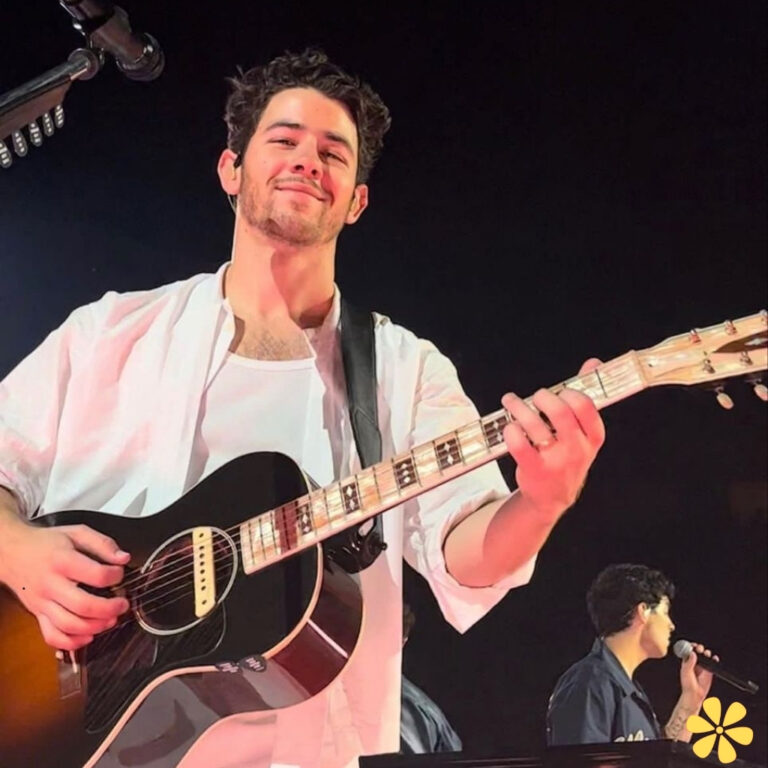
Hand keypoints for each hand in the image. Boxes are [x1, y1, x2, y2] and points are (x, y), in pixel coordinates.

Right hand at [0, 518, 129, 649]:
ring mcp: (42, 602)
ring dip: (95, 627)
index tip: (120, 573)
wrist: (12, 552)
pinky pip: (52, 636)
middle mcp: (51, 584)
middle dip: (109, 609)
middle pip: (83, 606)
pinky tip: (88, 636)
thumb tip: (123, 558)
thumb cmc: (46, 543)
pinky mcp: (37, 614)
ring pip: (68, 625)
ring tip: (111, 620)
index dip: (115, 576)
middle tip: (122, 604)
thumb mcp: (77, 532)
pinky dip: (72, 642)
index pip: (95, 574)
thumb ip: (103, 543)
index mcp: (62, 561)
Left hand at [501, 359, 604, 520]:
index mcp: (592, 437)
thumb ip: (585, 397)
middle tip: (536, 396)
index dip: (570, 393)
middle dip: (543, 397)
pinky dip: (510, 430)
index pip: (586, 406)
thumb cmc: (567, 456)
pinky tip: (508, 426)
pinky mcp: (533, 469)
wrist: (552, 497)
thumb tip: (594, 363)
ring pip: (534, 425)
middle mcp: (576, 450)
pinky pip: (518, 444)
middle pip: (560, 412)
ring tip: (511, 402)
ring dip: (518, 407)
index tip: (561, 392)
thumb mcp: (582, 432)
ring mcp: (555, 461)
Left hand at [679, 641, 716, 703]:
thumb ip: (689, 663)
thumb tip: (692, 653)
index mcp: (687, 661)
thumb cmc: (687, 684)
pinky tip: (714, 658)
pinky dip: (714, 660)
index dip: (691, 646)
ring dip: (706, 653)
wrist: (695, 694)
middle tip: (700, 649)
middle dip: (699, 648)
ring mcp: (702, 666)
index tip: (693, 645)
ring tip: (706, 654)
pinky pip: (712, 663)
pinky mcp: (709, 671)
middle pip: (698, 651)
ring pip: (705, 656)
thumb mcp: (686, 672)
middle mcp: (694, 662)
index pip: (689, 650)